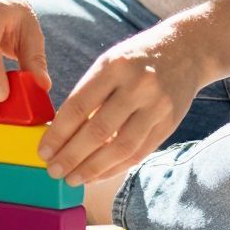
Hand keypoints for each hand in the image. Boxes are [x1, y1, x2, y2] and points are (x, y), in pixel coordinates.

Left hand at [37, 21, 207, 185]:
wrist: (185, 50)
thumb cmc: (136, 59)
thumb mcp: (109, 63)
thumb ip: (88, 95)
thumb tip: (60, 135)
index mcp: (114, 66)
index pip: (79, 106)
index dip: (58, 133)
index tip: (43, 151)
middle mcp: (138, 85)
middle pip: (98, 131)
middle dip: (71, 156)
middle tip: (53, 171)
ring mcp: (157, 106)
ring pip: (120, 148)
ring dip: (93, 169)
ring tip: (73, 179)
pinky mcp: (170, 123)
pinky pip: (139, 153)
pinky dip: (115, 167)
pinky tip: (97, 174)